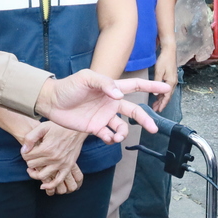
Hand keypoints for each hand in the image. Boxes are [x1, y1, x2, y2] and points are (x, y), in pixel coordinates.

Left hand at [20, 122, 85, 192]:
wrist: (77, 128)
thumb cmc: (59, 126)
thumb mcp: (42, 127)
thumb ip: (30, 138)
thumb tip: (24, 150)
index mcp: (46, 148)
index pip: (26, 156)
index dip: (24, 153)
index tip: (27, 150)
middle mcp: (53, 158)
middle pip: (32, 165)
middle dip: (29, 161)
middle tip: (30, 156)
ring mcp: (61, 164)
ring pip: (42, 176)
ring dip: (34, 174)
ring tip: (32, 169)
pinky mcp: (68, 167)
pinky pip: (58, 181)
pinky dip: (49, 186)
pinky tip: (43, 185)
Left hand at [34, 70, 170, 142]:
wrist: (52, 102)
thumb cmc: (69, 86)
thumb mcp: (86, 78)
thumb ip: (104, 84)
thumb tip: (118, 96)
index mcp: (112, 89)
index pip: (135, 86)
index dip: (151, 86)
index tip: (166, 87)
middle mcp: (111, 103)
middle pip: (134, 112)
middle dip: (145, 120)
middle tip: (154, 129)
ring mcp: (104, 116)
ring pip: (122, 127)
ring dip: (123, 133)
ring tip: (117, 136)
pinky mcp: (95, 128)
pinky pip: (108, 135)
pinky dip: (110, 139)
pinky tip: (107, 137)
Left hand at [151, 55, 178, 111]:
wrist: (169, 51)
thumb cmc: (164, 60)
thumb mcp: (159, 71)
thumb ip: (157, 83)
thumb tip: (156, 94)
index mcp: (171, 82)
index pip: (166, 97)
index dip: (162, 104)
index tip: (158, 110)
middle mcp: (173, 83)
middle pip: (168, 96)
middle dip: (162, 104)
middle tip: (155, 110)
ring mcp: (173, 80)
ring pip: (167, 93)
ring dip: (162, 99)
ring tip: (156, 105)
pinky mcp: (171, 78)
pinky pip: (167, 89)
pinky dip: (163, 94)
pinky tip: (159, 96)